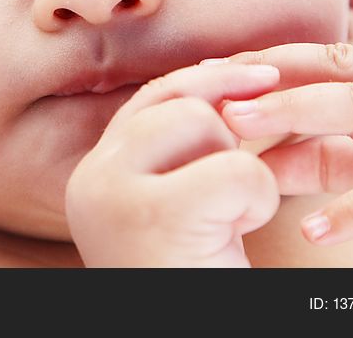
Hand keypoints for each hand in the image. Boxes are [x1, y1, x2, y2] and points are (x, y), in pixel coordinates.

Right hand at [65, 62, 281, 266]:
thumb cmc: (190, 277)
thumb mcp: (175, 208)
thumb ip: (179, 151)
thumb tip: (228, 75)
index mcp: (95, 173)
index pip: (151, 98)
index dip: (207, 81)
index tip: (258, 77)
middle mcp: (92, 177)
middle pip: (179, 101)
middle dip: (225, 135)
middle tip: (234, 193)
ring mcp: (116, 193)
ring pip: (204, 122)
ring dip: (243, 171)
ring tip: (229, 222)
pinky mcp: (157, 215)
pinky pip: (240, 170)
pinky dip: (260, 201)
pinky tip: (235, 238)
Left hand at [217, 42, 352, 245]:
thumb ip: (315, 156)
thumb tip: (252, 157)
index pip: (328, 60)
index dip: (268, 62)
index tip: (209, 72)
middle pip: (343, 67)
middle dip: (274, 73)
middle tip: (213, 90)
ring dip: (296, 111)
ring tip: (238, 126)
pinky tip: (311, 229)